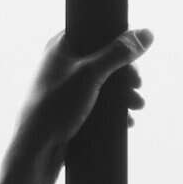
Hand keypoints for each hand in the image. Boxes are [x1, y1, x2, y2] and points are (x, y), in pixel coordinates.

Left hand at [14, 27, 153, 158]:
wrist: (36, 150)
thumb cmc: (56, 106)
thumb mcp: (91, 74)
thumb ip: (118, 53)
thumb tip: (146, 34)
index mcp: (61, 45)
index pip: (97, 33)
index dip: (119, 44)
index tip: (134, 60)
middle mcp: (63, 63)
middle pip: (105, 60)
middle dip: (126, 76)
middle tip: (137, 86)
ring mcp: (67, 87)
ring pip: (104, 84)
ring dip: (124, 94)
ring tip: (136, 106)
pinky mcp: (71, 108)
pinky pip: (98, 103)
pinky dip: (114, 110)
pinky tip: (126, 120)